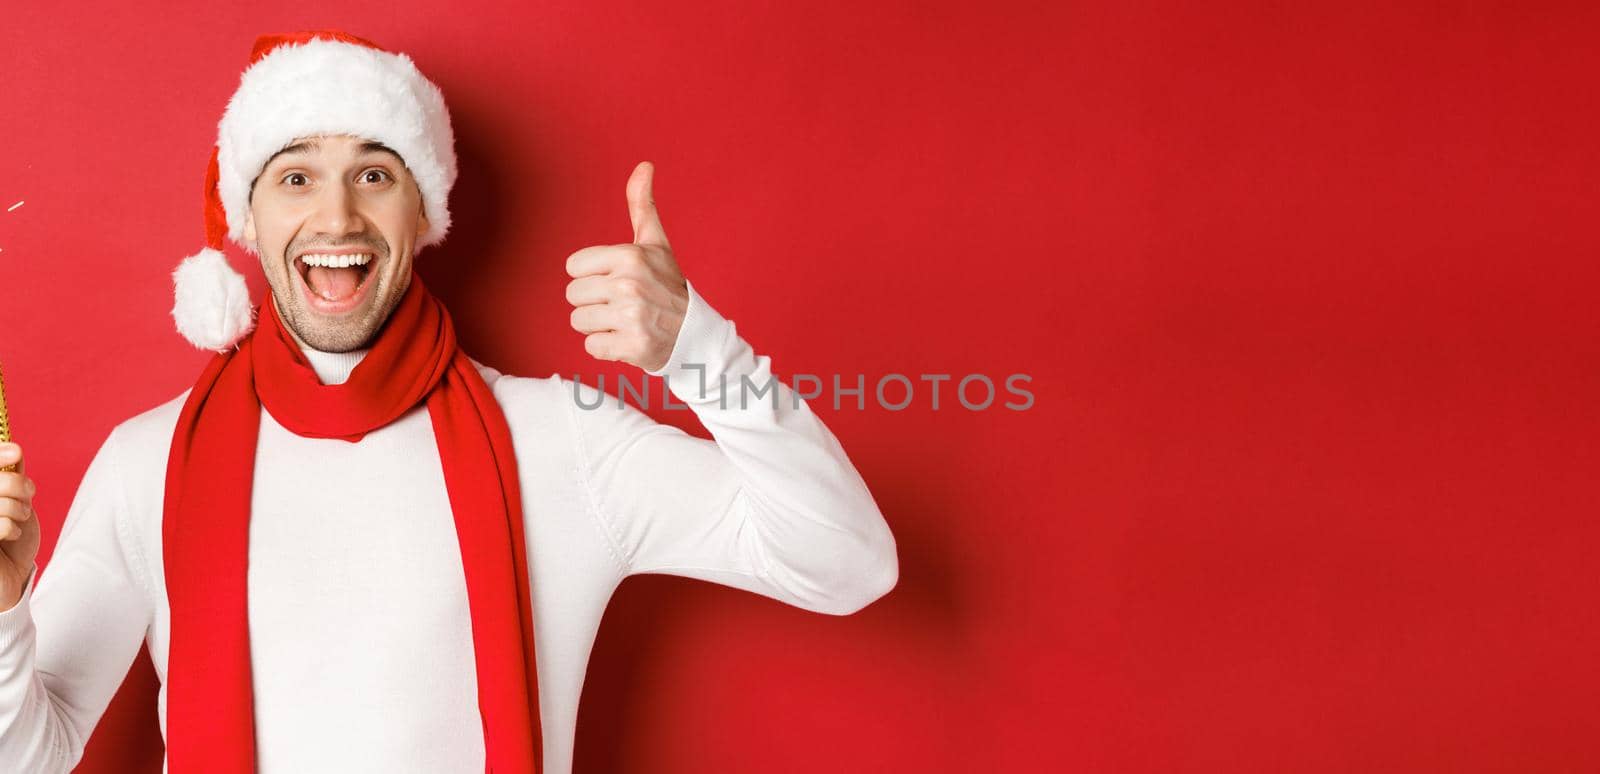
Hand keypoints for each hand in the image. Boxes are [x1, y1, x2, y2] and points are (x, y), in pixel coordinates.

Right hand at [0, 443, 40, 612]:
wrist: (9, 577)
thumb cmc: (9, 539)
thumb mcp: (13, 503)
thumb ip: (9, 477)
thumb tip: (13, 450)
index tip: (16, 452)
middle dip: (18, 486)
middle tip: (28, 495)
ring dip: (18, 509)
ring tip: (17, 519)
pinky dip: (11, 528)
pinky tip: (9, 535)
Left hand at [565, 161, 689, 372]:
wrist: (694, 333)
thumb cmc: (668, 286)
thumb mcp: (655, 244)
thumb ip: (642, 205)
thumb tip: (644, 165)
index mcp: (630, 256)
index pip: (573, 267)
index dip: (591, 276)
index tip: (616, 280)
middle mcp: (630, 284)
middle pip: (573, 294)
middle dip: (594, 301)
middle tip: (622, 303)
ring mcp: (631, 317)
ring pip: (578, 321)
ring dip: (598, 325)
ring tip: (624, 321)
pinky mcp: (631, 346)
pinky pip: (591, 346)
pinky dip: (607, 347)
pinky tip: (627, 339)